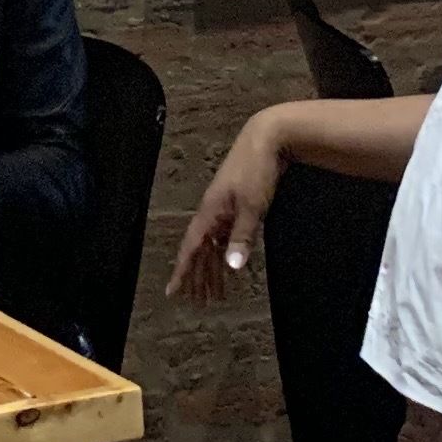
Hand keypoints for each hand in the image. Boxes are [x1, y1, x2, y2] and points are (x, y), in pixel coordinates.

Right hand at [165, 108, 284, 303]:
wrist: (268, 138)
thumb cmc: (256, 169)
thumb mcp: (251, 206)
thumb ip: (241, 236)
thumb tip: (231, 266)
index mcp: (210, 211)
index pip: (191, 247)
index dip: (181, 270)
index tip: (173, 291)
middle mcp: (212, 211)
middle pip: (200, 250)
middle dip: (197, 277)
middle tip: (198, 303)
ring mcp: (224, 208)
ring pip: (213, 245)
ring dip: (212, 269)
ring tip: (214, 293)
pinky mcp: (236, 204)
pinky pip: (224, 236)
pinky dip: (224, 253)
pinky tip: (228, 266)